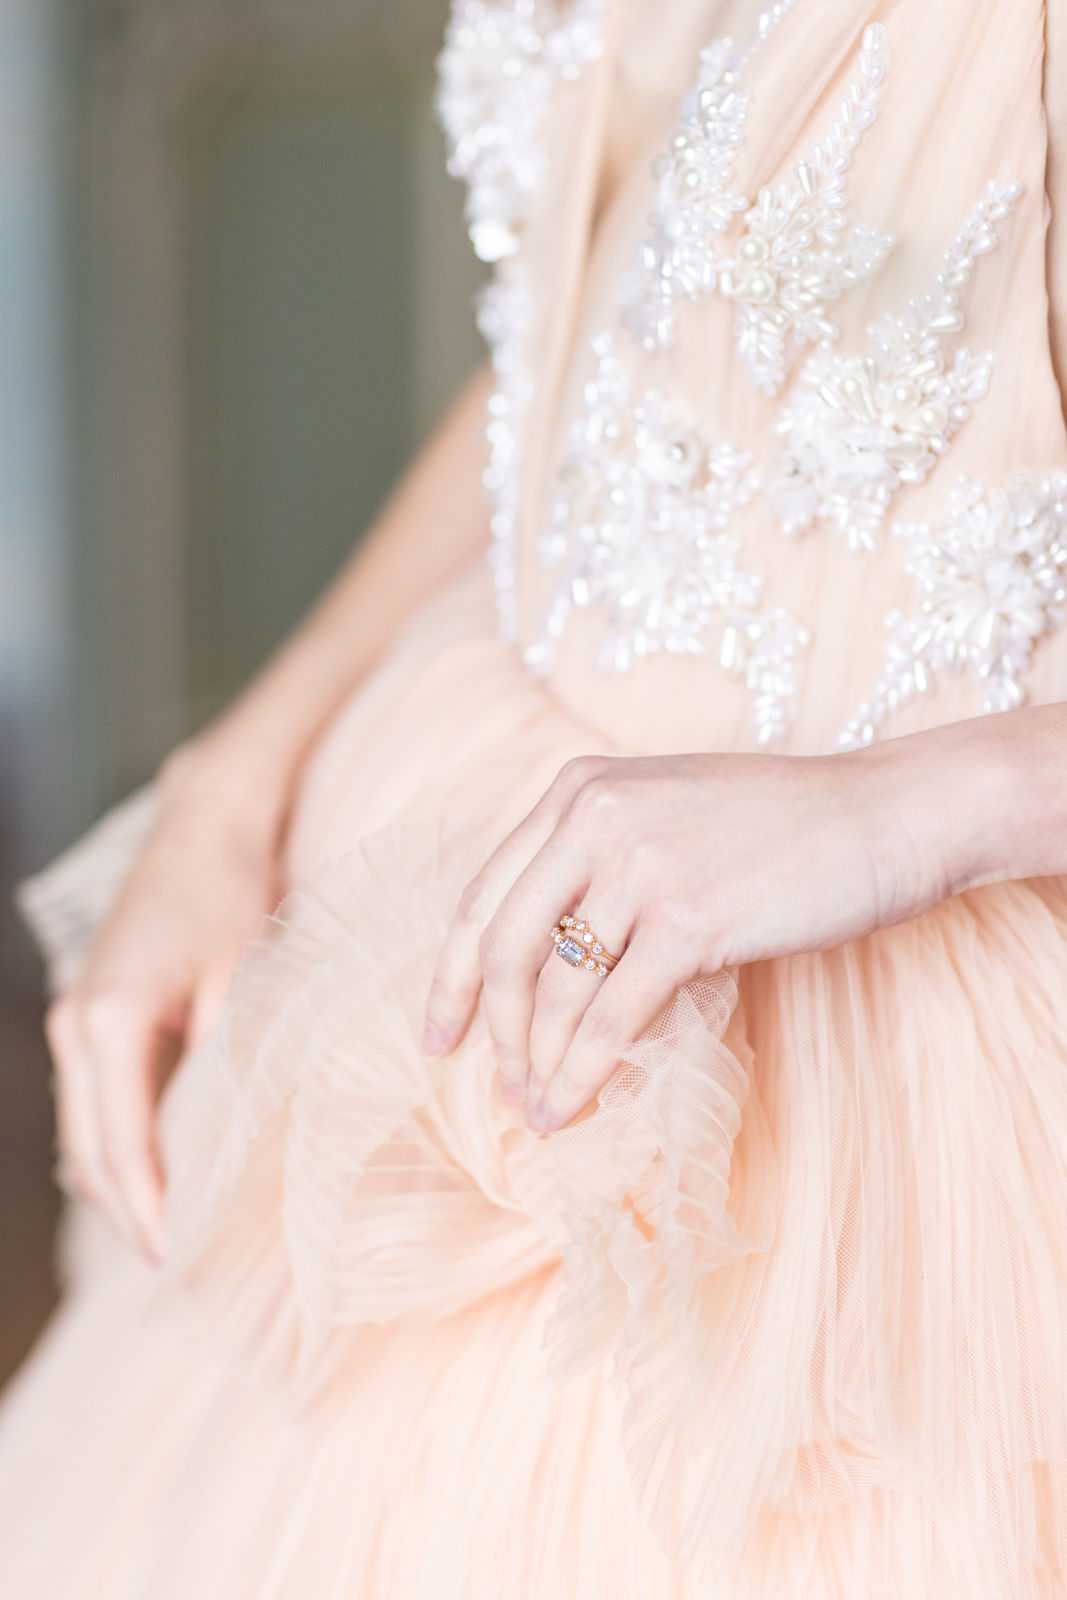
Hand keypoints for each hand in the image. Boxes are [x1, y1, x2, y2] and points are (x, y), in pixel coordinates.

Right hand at [45, 745, 286, 1259]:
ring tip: (171, 1227)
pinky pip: (92, 1099)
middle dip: (127, 1207)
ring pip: (84, 1128)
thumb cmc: (231, 895)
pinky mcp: (88, 1012)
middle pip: (89, 1148)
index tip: (173, 1255)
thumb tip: (228, 1140)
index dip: (147, 1207)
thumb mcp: (243, 982)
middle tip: (175, 1261)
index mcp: (110, 1022)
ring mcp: (74, 1018)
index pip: (121, 1144)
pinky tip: (159, 1166)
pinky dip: (116, 1140)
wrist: (204, 826)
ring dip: (118, 1179)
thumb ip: (226, 1064)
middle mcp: (76, 1025)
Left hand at [423, 748, 957, 1134]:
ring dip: (538, 1062)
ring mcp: (641, 866)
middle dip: (491, 1027)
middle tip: (491, 1084)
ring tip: (537, 1110)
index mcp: (578, 790)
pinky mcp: (689, 920)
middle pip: (505, 945)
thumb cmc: (780, 825)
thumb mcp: (663, 811)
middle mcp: (594, 817)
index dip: (452, 974)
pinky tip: (571, 1107)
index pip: (485, 894)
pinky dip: (583, 1072)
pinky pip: (612, 1016)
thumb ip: (596, 858)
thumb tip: (541, 963)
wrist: (882, 815)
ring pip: (557, 988)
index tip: (441, 1031)